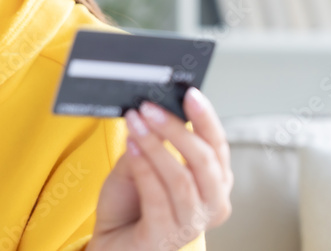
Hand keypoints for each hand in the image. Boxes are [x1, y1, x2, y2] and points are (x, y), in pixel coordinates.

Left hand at [86, 87, 233, 250]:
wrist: (112, 241)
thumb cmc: (132, 204)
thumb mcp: (144, 164)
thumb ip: (154, 143)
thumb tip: (154, 111)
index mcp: (214, 184)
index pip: (218, 147)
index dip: (206, 119)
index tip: (190, 94)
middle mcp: (210, 206)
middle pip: (204, 162)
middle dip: (176, 130)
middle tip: (150, 107)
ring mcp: (189, 225)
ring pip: (181, 178)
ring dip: (155, 145)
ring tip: (134, 123)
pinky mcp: (164, 238)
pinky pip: (157, 197)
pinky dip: (143, 167)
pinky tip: (131, 147)